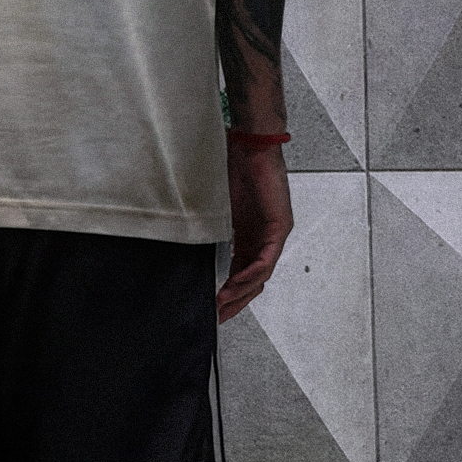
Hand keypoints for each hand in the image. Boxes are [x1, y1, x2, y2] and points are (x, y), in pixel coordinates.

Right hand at [217, 142, 292, 323]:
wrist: (249, 145)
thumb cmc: (231, 167)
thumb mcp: (214, 207)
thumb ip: (206, 228)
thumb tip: (182, 240)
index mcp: (246, 235)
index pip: (239, 273)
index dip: (226, 293)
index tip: (210, 307)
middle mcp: (262, 238)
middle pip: (252, 282)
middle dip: (233, 302)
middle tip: (215, 317)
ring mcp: (273, 234)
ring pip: (260, 276)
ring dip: (240, 292)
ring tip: (221, 304)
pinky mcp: (280, 227)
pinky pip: (266, 260)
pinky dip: (250, 274)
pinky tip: (235, 284)